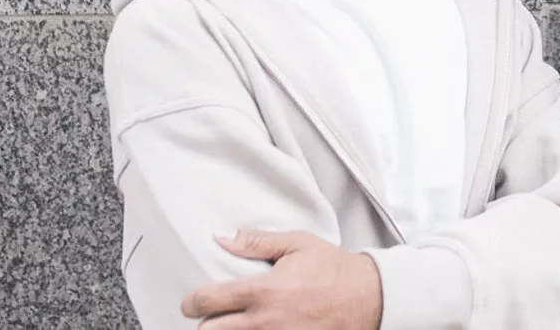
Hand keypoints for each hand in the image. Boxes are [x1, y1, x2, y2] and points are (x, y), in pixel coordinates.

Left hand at [181, 230, 382, 329]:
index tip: (191, 302)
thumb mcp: (298, 244)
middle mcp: (264, 321)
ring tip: (230, 326)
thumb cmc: (335, 269)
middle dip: (203, 326)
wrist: (369, 298)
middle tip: (209, 319)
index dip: (191, 303)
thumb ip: (257, 242)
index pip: (207, 302)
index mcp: (262, 291)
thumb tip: (222, 237)